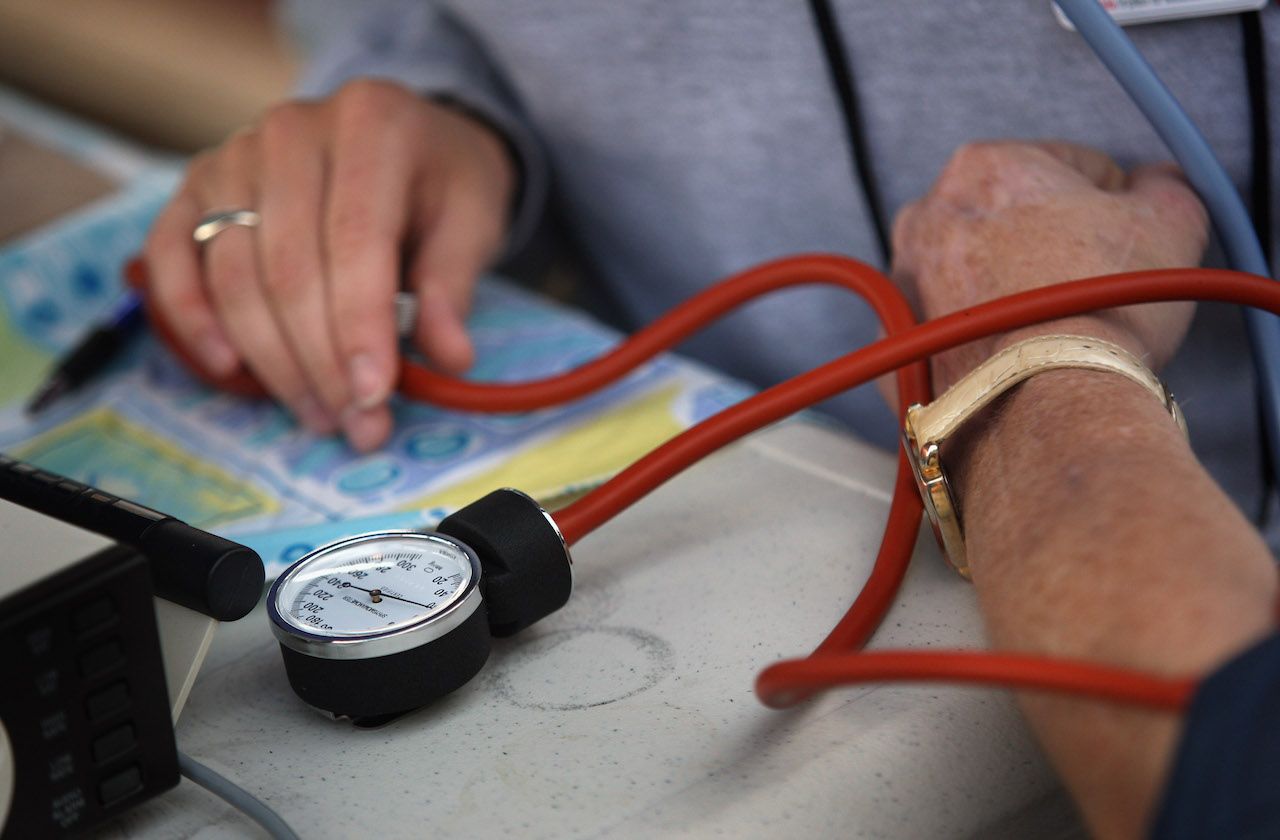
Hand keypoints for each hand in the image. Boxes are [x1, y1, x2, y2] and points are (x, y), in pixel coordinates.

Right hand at [143, 79, 515, 450]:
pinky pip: (171, 255)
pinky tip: (228, 366)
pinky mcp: (196, 184)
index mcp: (372, 124)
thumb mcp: (473, 220)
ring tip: (318, 413)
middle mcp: (292, 129)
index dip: (361, 328)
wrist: (405, 137)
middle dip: (321, 363)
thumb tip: (449, 357)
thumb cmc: (441, 184)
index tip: (374, 397)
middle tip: (356, 424)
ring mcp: (235, 153)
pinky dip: (191, 317)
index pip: (356, 240)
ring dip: (272, 361)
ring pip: (235, 275)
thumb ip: (455, 285)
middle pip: (289, 268)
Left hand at [891, 141, 1208, 393]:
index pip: (1067, 164)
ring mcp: (904, 284)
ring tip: (1057, 325)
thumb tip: (1156, 184)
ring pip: (977, 273)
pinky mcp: (902, 346)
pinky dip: (983, 336)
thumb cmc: (1096, 309)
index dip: (1112, 202)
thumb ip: (1164, 185)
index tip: (1126, 239)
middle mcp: (925, 217)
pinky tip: (1021, 355)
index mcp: (982, 166)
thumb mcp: (1171, 222)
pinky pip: (956, 327)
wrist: (1042, 405)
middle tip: (1092, 287)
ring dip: (1012, 289)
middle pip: (1011, 218)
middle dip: (1051, 242)